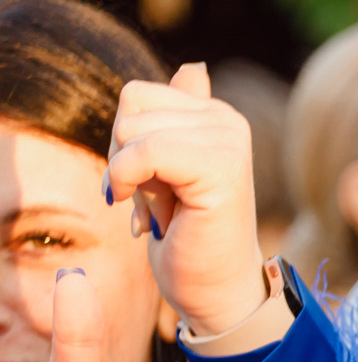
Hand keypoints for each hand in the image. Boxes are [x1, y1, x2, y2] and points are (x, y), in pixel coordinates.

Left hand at [105, 62, 270, 336]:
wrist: (216, 292)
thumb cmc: (191, 239)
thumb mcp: (169, 172)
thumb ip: (176, 121)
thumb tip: (194, 69)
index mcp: (216, 116)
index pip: (136, 97)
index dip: (125, 145)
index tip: (152, 187)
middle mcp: (228, 120)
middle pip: (131, 105)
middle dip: (124, 158)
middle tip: (159, 203)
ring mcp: (229, 141)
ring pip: (132, 128)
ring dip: (132, 178)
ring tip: (166, 210)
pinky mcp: (222, 166)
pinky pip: (144, 152)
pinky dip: (132, 184)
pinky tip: (153, 215)